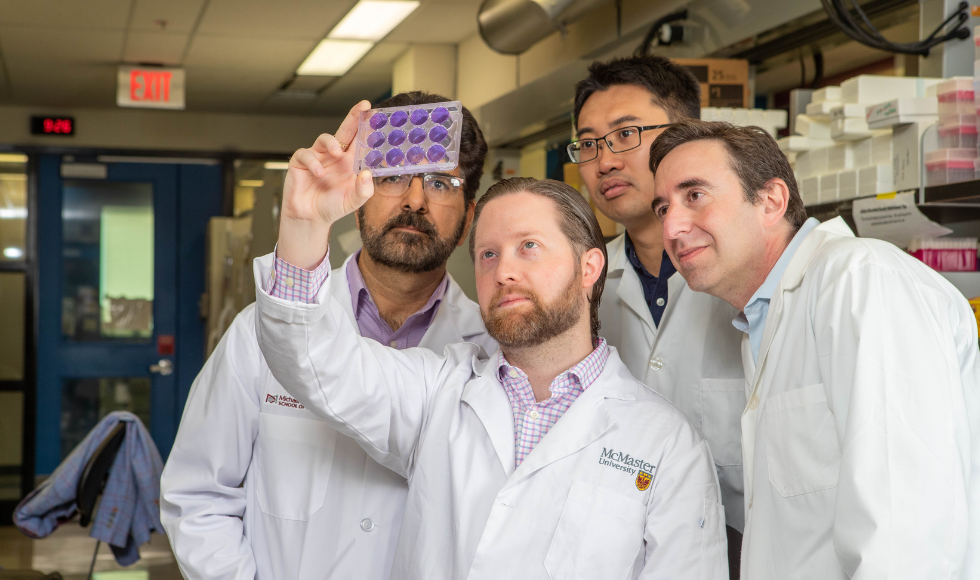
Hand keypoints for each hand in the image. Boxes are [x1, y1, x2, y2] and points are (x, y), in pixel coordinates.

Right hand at [278, 100, 373, 267]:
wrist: (310, 218)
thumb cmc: (332, 206)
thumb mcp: (353, 201)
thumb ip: (363, 190)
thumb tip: (367, 174)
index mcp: (350, 162)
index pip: (360, 141)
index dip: (367, 128)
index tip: (377, 115)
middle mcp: (335, 156)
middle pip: (345, 131)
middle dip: (353, 117)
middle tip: (363, 107)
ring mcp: (318, 156)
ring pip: (324, 139)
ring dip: (331, 143)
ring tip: (337, 153)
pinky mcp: (301, 162)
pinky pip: (306, 154)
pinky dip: (312, 162)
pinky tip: (318, 173)